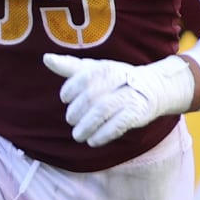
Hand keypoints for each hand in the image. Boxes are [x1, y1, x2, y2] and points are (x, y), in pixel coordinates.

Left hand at [43, 53, 194, 147]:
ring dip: (87, 127)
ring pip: (103, 111)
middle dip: (77, 113)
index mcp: (106, 67)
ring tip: (78, 136)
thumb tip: (47, 58)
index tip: (65, 99)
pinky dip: (103, 135)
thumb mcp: (95, 70)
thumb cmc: (117, 79)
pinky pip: (118, 125)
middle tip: (71, 121)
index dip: (70, 90)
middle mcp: (119, 79)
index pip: (83, 78)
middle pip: (91, 97)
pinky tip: (93, 141)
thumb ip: (70, 67)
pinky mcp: (137, 113)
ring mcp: (129, 96)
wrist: (153, 88)